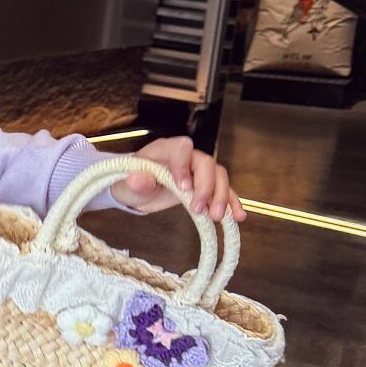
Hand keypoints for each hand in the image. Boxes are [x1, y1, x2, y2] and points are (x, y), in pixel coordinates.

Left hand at [109, 136, 246, 223]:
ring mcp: (198, 170)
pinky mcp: (205, 185)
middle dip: (206, 187)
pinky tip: (237, 217)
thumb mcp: (128, 185)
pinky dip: (231, 203)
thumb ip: (135, 182)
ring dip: (221, 196)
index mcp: (166, 149)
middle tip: (199, 210)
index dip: (185, 166)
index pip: (182, 149)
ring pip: (219, 176)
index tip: (182, 187)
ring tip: (216, 217)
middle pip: (206, 164)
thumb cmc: (131, 182)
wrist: (137, 189)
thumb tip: (137, 179)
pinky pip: (223, 190)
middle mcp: (187, 156)